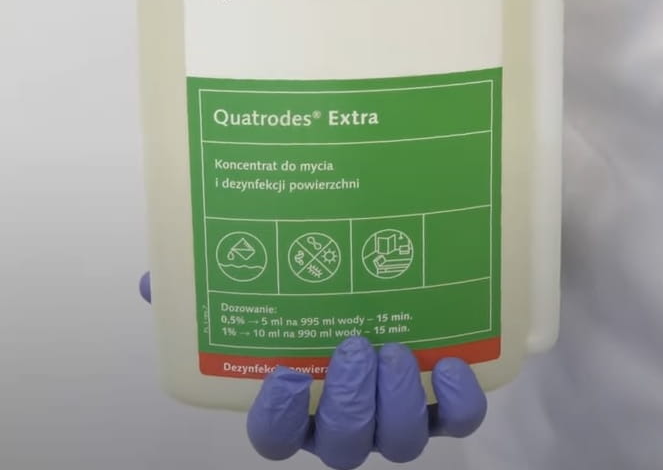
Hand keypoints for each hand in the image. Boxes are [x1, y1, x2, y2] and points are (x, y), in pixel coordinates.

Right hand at [139, 272, 486, 465]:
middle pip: (341, 445)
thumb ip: (203, 287)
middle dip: (347, 402)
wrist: (393, 268)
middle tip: (354, 346)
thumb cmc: (315, 290)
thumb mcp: (256, 283)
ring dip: (396, 402)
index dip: (277, 419)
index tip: (284, 374)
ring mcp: (394, 410)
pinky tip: (454, 366)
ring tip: (398, 351)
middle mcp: (343, 416)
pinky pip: (456, 423)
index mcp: (296, 399)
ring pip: (397, 442)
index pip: (274, 438)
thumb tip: (152, 282)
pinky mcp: (442, 397)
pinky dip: (459, 404)